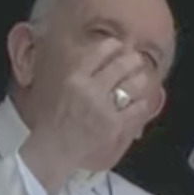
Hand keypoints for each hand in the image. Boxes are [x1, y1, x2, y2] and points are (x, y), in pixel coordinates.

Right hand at [18, 40, 158, 188]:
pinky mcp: (114, 125)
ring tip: (142, 77)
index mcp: (73, 78)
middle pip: (120, 66)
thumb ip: (75, 73)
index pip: (99, 52)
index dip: (113, 46)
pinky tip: (142, 102)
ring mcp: (103, 107)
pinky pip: (136, 109)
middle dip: (132, 60)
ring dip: (140, 79)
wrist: (52, 149)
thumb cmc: (51, 120)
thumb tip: (92, 56)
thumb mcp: (57, 88)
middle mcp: (89, 89)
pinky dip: (142, 104)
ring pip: (132, 85)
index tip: (119, 45)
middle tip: (137, 59)